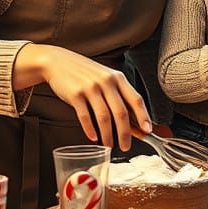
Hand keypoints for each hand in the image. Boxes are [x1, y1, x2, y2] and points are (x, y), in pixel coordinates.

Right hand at [18, 43, 149, 149]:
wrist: (59, 62)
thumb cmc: (86, 73)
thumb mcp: (106, 78)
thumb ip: (119, 95)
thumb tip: (133, 120)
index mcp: (118, 78)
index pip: (136, 99)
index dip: (143, 116)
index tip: (148, 131)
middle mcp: (107, 82)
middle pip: (121, 112)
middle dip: (125, 133)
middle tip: (126, 146)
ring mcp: (91, 88)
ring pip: (104, 117)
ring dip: (108, 135)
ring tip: (109, 146)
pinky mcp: (75, 95)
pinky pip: (85, 116)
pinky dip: (90, 130)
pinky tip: (93, 138)